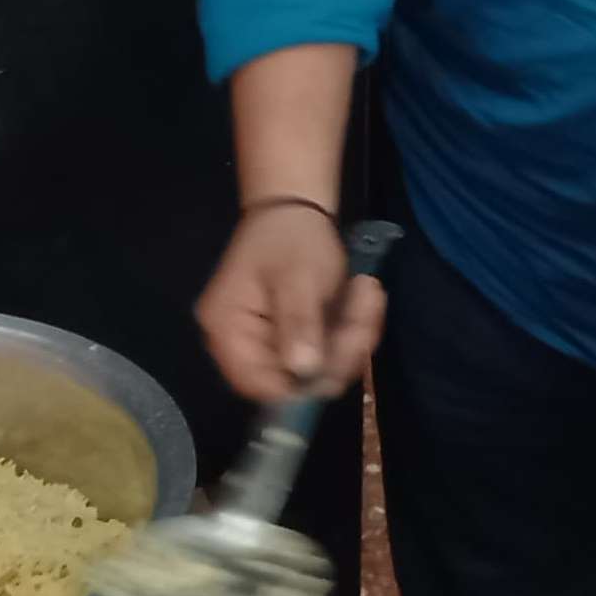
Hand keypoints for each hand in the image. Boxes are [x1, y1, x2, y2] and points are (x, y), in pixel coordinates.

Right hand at [195, 205, 386, 403]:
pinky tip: (365, 297)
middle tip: (369, 301)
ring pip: (319, 370)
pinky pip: (327, 355)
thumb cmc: (290, 236)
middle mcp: (241, 347)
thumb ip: (298, 322)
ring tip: (369, 291)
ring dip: (354, 336)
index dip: (301, 385)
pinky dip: (351, 331)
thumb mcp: (297, 275)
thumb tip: (304, 371)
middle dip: (341, 349)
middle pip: (294, 380)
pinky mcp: (293, 343)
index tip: (345, 355)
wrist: (296, 210)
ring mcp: (268, 346)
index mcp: (226, 331)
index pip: (258, 384)